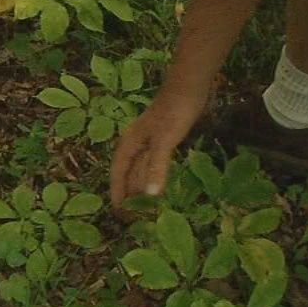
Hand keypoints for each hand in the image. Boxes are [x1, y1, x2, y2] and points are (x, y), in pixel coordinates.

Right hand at [110, 84, 207, 208]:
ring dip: (141, 189)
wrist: (189, 87)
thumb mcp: (164, 142)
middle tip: (135, 220)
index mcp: (128, 145)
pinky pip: (152, 165)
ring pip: (140, 171)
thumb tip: (149, 196)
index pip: (117, 175)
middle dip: (129, 196)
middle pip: (127, 175)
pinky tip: (159, 187)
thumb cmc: (173, 112)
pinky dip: (153, 178)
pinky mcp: (162, 140)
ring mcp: (148, 143)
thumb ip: (156, 168)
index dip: (118, 195)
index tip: (120, 216)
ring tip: (145, 209)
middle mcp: (134, 145)